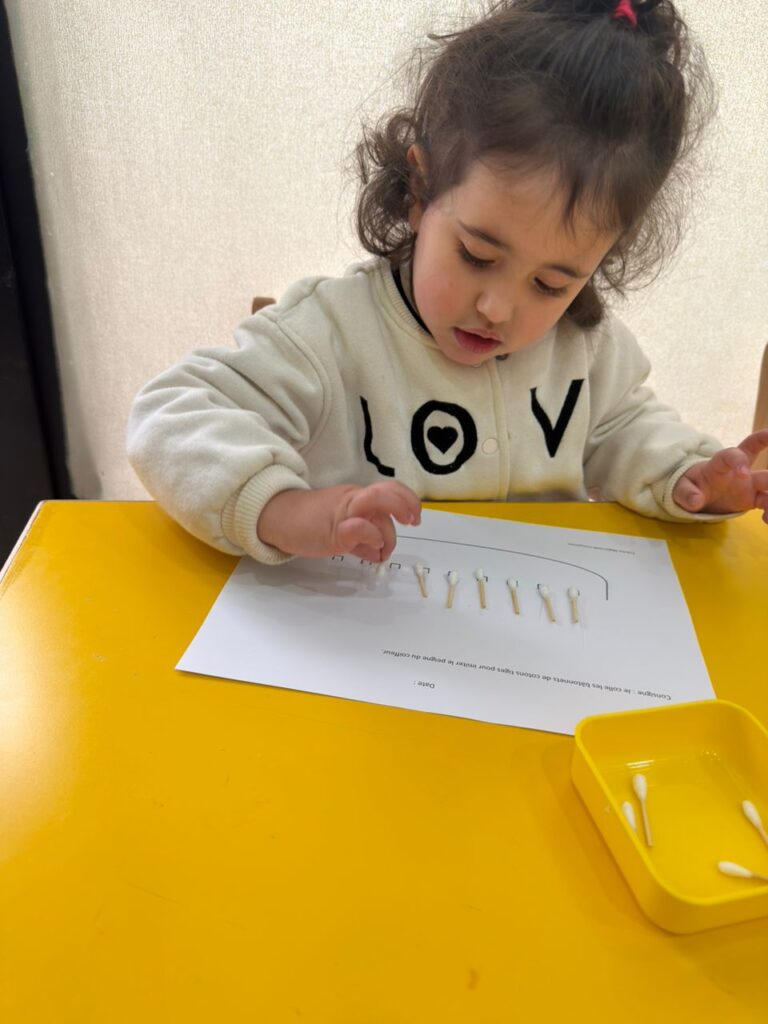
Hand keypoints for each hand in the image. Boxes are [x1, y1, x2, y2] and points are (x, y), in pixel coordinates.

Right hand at [257, 481, 421, 560]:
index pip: (388, 489)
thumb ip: (361, 540)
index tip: (414, 518)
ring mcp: (343, 513)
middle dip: (406, 505)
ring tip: (388, 542)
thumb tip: (378, 554)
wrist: (277, 518)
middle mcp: (353, 501)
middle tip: (412, 522)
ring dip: (391, 519)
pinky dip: (371, 535)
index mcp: (357, 498)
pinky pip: (357, 526)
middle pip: (387, 492)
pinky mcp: (332, 530)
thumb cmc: (308, 523)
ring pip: (376, 503)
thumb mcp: (341, 530)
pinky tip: (372, 547)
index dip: (407, 499)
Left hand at [672, 430, 767, 521]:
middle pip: (760, 464)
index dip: (739, 460)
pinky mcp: (753, 498)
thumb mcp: (681, 488)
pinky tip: (766, 520)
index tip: (743, 472)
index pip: (732, 455)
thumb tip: (696, 501)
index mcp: (720, 464)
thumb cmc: (691, 485)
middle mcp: (739, 471)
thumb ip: (686, 493)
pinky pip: (767, 502)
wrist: (697, 495)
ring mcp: (749, 484)